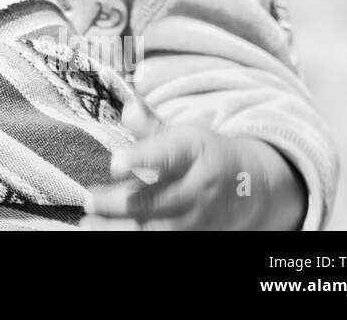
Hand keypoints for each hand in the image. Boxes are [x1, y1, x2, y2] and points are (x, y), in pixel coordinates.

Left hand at [82, 99, 305, 229]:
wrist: (258, 188)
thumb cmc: (206, 156)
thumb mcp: (185, 135)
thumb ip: (152, 126)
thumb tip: (128, 105)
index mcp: (194, 152)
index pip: (168, 155)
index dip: (141, 159)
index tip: (114, 163)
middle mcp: (199, 188)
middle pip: (157, 199)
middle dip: (119, 203)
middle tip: (89, 200)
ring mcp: (201, 219)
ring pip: (158, 229)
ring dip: (120, 229)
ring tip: (88, 224)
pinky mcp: (200, 238)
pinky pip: (165, 240)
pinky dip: (135, 238)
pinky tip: (107, 233)